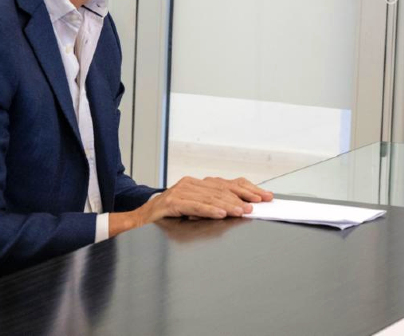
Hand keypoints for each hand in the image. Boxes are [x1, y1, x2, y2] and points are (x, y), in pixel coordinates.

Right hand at [110, 176, 272, 236]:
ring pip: (210, 197)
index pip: (228, 184)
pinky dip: (209, 210)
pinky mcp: (172, 202)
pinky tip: (221, 214)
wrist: (139, 220)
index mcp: (198, 184)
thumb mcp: (194, 210)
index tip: (264, 197)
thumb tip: (241, 209)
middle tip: (258, 205)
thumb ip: (213, 206)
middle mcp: (191, 183)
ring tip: (242, 211)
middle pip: (223, 189)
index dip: (248, 189)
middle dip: (243, 197)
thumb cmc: (168, 216)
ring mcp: (180, 191)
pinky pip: (194, 205)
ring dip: (229, 205)